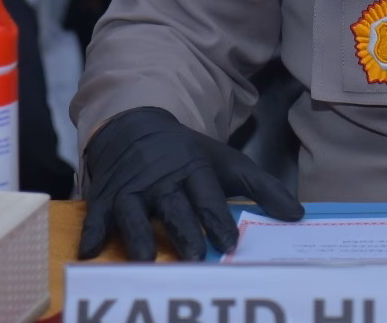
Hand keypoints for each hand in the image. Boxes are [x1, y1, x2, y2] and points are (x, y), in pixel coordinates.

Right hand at [77, 107, 302, 261]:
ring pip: (132, 212)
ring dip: (138, 235)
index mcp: (194, 170)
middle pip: (173, 206)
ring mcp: (130, 188)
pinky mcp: (105, 196)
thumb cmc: (187, 156)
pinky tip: (89, 252)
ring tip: (145, 260)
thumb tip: (298, 215)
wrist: (135, 127)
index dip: (218, 219)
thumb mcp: (228, 164)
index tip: (229, 243)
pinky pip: (96, 215)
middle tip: (193, 254)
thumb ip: (263, 190)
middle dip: (184, 228)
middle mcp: (161, 180)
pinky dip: (91, 232)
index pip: (208, 196)